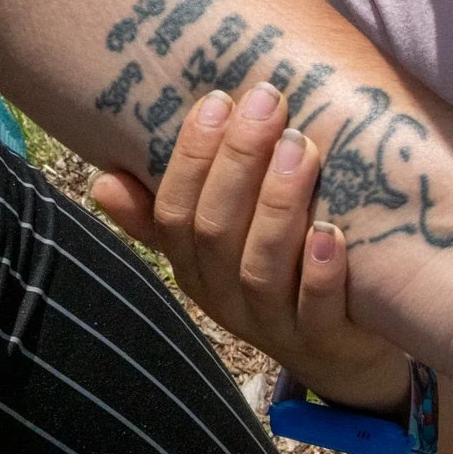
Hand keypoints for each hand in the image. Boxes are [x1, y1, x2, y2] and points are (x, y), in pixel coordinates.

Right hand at [92, 84, 409, 413]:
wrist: (348, 353)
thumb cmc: (285, 281)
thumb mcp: (223, 249)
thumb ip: (171, 216)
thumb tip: (105, 182)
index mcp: (195, 268)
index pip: (175, 212)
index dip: (191, 157)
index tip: (219, 100)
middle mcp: (227, 299)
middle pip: (216, 231)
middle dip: (238, 162)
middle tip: (268, 104)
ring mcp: (276, 326)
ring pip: (261, 268)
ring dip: (279, 204)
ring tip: (301, 149)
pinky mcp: (327, 344)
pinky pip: (316, 310)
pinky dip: (321, 271)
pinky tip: (332, 232)